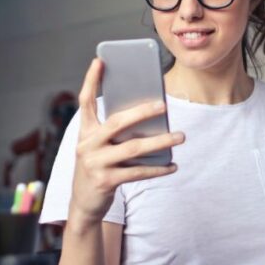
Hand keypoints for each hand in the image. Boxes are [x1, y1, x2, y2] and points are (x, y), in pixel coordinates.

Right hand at [68, 58, 183, 226]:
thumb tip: (150, 118)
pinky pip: (138, 172)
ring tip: (180, 136)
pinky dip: (158, 169)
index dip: (90, 80)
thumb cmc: (98, 167)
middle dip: (142, 112)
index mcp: (85, 131)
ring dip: (160, 141)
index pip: (85, 101)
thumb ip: (115, 132)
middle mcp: (87, 144)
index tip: (99, 60)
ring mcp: (95, 163)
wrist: (83, 204)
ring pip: (133, 148)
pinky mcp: (106, 181)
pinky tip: (173, 165)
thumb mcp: (99, 147)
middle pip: (117, 122)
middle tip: (163, 105)